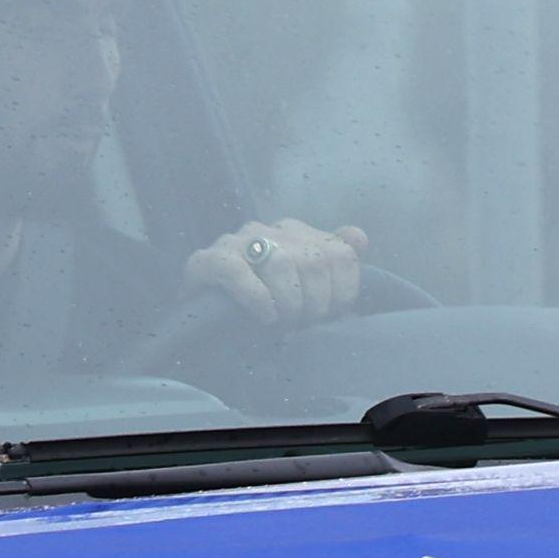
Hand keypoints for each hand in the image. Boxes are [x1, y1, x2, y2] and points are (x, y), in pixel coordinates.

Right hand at [185, 217, 367, 326]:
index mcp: (296, 234)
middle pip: (314, 261)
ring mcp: (235, 242)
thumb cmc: (259, 311)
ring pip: (280, 263)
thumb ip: (333, 265)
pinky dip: (255, 296)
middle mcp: (268, 231)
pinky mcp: (206, 260)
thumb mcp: (304, 292)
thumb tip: (359, 237)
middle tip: (303, 326)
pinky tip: (264, 316)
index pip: (340, 254)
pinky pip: (237, 271)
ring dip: (288, 302)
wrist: (200, 326)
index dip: (342, 293)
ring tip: (283, 324)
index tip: (329, 317)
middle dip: (315, 304)